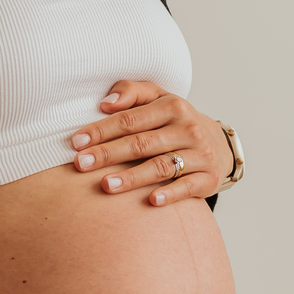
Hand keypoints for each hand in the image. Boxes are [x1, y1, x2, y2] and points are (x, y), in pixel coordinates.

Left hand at [69, 80, 231, 206]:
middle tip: (81, 164)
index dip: (101, 130)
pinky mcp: (208, 177)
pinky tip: (151, 201)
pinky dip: (170, 194)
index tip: (76, 142)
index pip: (130, 119)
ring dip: (132, 177)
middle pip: (141, 143)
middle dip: (108, 154)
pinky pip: (187, 186)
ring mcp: (200, 154)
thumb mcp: (157, 98)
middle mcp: (187, 129)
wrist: (217, 144)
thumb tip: (105, 103)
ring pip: (161, 166)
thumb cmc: (174, 120)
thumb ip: (131, 92)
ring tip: (106, 185)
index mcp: (172, 106)